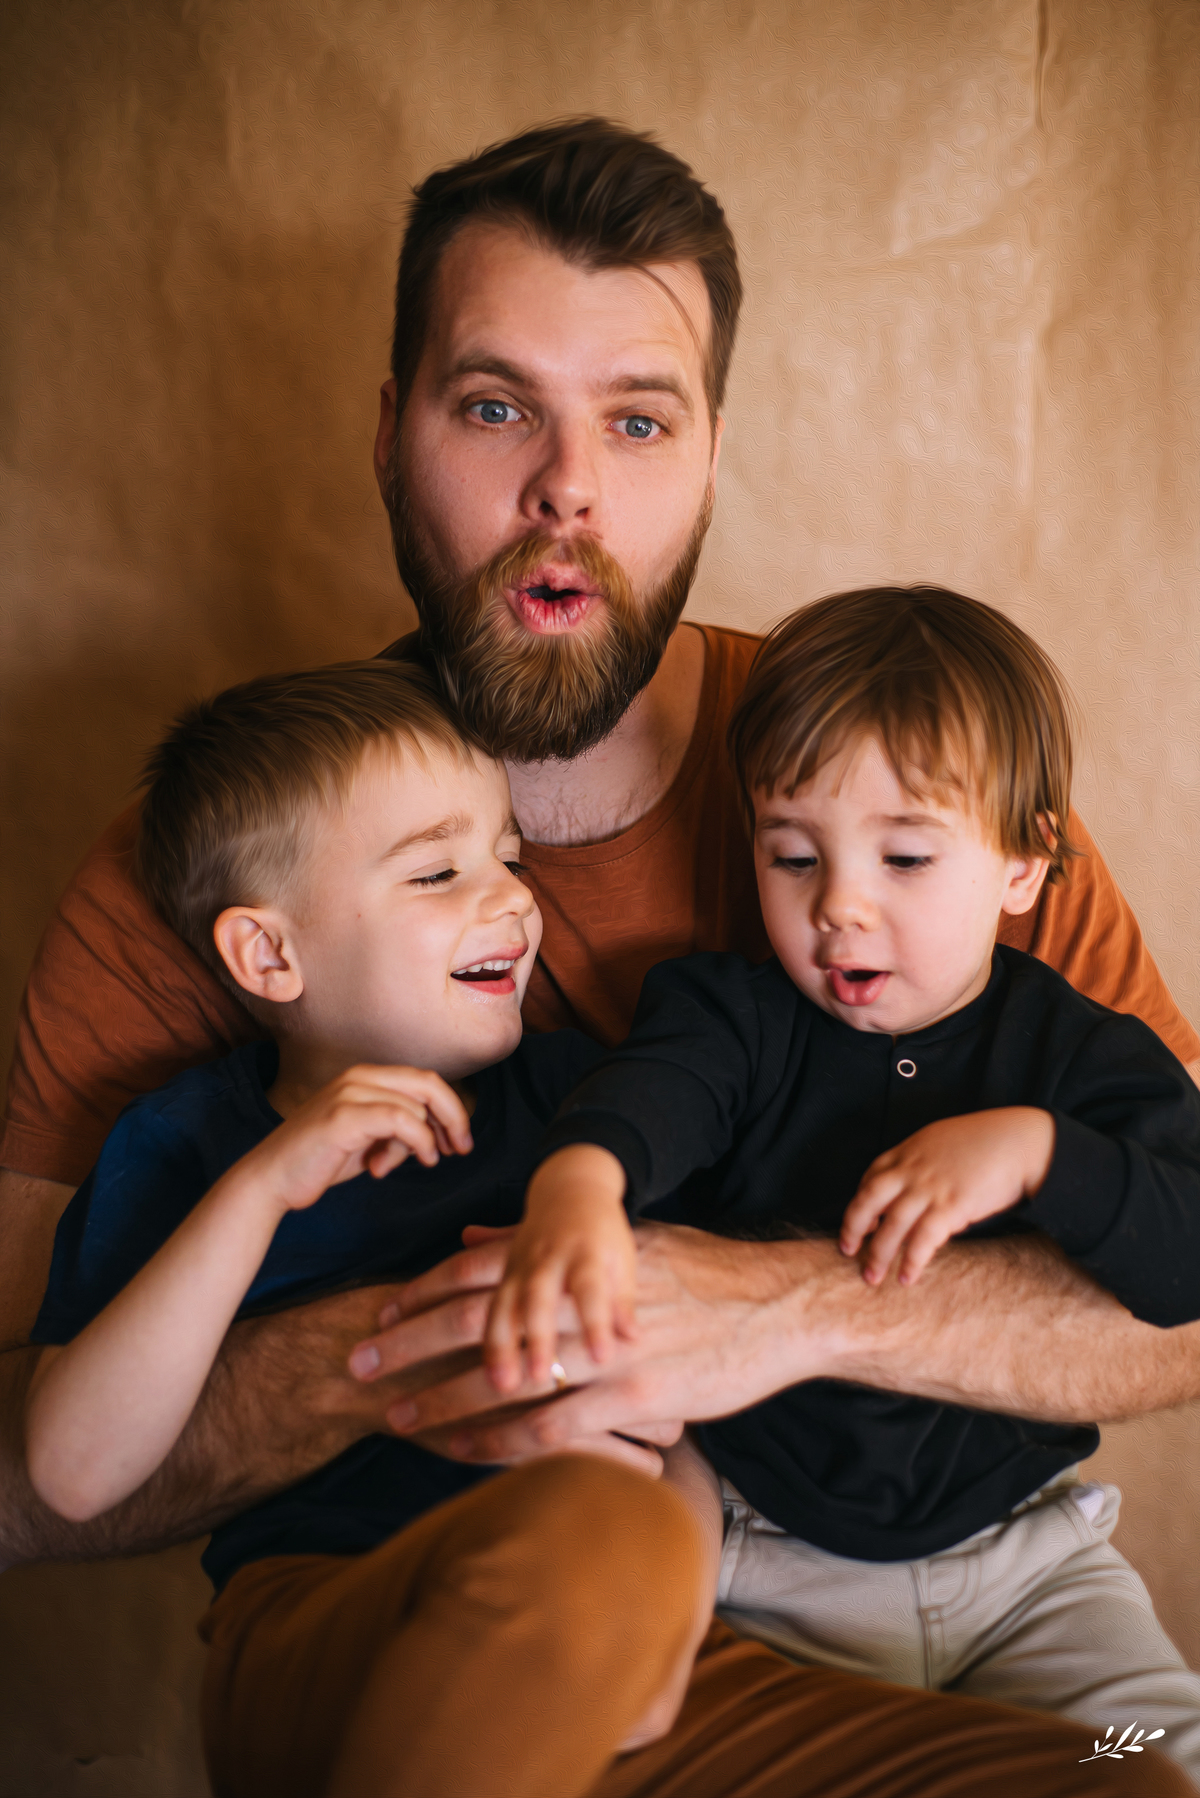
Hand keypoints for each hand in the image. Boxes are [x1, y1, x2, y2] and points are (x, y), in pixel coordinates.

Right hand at [238, 1065, 473, 1218]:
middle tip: (460, 1149)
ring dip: (419, 1143)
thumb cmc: (320, 1161)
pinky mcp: (344, 1116)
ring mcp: (349, 1093)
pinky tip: (399, 1164)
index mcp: (365, 1077)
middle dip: (454, 1117)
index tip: (458, 1142)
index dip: (451, 1109)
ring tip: (389, 1166)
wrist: (270, 1180)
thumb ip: (399, 1128)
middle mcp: (358, 1076)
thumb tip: (438, 1133)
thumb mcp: (368, 1139)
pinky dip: (415, 1143)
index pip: (425, 1081)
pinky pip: (401, 1121)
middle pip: (429, 1084)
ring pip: (416, 1107)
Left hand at [348, 1222, 828, 1457]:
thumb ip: (548, 1247)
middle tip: (357, 1363)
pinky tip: (466, 1455)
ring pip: (504, 1378)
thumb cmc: (705, 1274)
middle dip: (410, 1343)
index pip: (483, 1269)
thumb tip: (473, 1238)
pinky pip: (551, 1427)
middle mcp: (582, 1299)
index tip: (381, 1311)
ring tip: (396, 1419)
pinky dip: (501, 1441)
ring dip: (443, 1401)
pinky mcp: (633, 1396)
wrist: (778, 1306)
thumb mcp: (629, 1246)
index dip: (426, 1291)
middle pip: (476, 1320)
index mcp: (578, 1257)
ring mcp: (605, 1350)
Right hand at [483, 1147, 636, 1392]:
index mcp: (586, 1252)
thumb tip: (633, 1339)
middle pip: (539, 1297)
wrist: (569, 1188)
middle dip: (537, 1338)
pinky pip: (488, 1305)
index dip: (596, 1323)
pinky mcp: (503, 1272)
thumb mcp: (622, 1257)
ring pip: (504, 1303)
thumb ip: (623, 1299)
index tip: (602, 1357)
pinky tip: (484, 1369)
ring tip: (501, 1384)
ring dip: (500, 1345)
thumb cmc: (603, 1233)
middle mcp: (549, 1257)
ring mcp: (521, 1264)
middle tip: (541, 1378)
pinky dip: (484, 1336)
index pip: (591, 1289)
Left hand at [840, 1107, 1055, 1285]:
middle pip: (868, 1200)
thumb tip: (914, 1190)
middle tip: (848, 1252)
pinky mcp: (952, 1205)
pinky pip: (923, 1239)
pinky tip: (907, 1277)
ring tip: (873, 1278)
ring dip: (879, 1254)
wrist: (1020, 1142)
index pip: (870, 1178)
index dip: (860, 1203)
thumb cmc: (986, 1143)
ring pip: (891, 1225)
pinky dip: (912, 1260)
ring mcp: (930, 1187)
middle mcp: (912, 1169)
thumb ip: (922, 1163)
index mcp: (908, 1151)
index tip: (857, 1224)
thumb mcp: (942, 1142)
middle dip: (854, 1228)